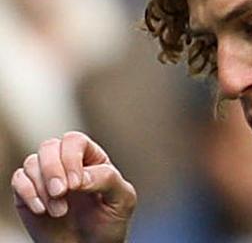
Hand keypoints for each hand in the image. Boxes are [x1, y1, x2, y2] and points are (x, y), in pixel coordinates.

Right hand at [10, 131, 136, 242]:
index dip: (71, 158)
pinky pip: (19, 179)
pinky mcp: (30, 192)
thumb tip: (80, 175)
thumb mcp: (123, 199)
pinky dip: (27, 193)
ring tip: (59, 211)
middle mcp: (67, 162)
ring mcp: (47, 176)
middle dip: (52, 169)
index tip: (76, 185)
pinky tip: (42, 210)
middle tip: (61, 193)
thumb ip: (107, 179)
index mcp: (92, 158)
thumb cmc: (110, 221)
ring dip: (42, 187)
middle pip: (50, 146)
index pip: (75, 141)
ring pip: (32, 162)